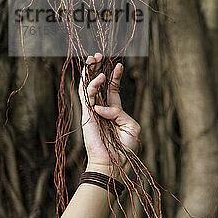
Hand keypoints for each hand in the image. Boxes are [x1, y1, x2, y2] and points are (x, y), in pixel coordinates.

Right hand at [78, 52, 140, 174]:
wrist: (114, 162)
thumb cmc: (125, 147)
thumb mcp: (131, 126)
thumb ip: (120, 112)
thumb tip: (103, 107)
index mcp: (114, 111)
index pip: (112, 90)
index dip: (115, 77)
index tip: (119, 64)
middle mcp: (101, 109)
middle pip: (97, 84)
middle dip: (97, 68)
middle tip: (99, 55)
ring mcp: (92, 111)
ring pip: (88, 86)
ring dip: (90, 71)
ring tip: (94, 58)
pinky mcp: (86, 115)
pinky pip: (86, 95)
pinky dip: (92, 85)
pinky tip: (99, 77)